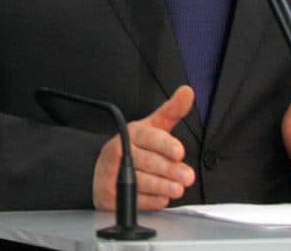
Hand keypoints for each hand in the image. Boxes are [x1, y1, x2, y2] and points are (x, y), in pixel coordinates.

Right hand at [93, 85, 195, 210]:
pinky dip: (150, 200)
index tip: (179, 152)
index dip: (165, 145)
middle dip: (170, 170)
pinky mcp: (108, 193)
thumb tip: (188, 91)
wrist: (102, 168)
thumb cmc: (135, 147)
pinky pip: (133, 199)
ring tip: (177, 189)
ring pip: (141, 181)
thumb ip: (172, 111)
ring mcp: (111, 172)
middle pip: (147, 161)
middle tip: (187, 177)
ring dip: (162, 186)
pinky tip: (160, 197)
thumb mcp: (152, 127)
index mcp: (132, 132)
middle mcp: (119, 150)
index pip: (150, 137)